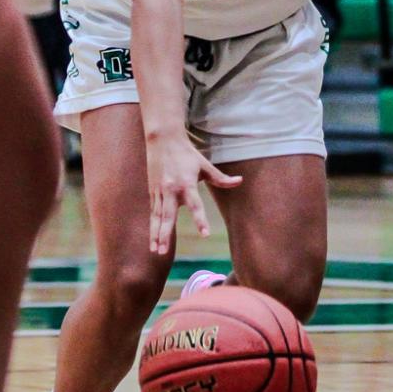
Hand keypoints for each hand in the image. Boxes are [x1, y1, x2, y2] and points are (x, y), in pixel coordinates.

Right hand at [145, 128, 241, 254]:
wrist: (163, 140)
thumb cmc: (187, 153)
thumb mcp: (204, 165)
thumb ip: (221, 178)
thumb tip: (240, 181)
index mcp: (186, 183)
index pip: (195, 205)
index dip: (200, 220)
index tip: (205, 235)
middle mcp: (171, 189)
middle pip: (167, 215)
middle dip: (165, 234)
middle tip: (162, 251)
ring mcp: (160, 191)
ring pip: (158, 217)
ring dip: (156, 235)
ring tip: (156, 252)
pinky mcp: (153, 192)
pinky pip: (153, 213)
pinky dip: (152, 228)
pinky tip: (153, 242)